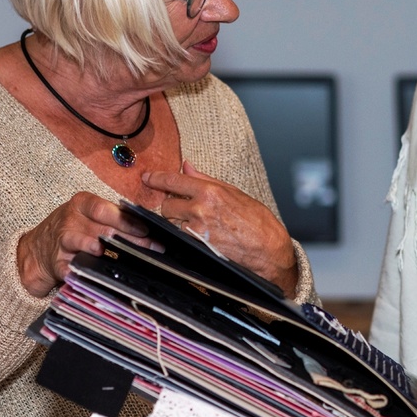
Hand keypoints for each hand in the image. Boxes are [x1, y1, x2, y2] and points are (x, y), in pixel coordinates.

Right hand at [16, 191, 153, 297]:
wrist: (39, 246)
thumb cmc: (76, 226)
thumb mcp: (91, 215)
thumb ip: (115, 218)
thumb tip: (148, 229)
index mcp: (83, 204)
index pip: (105, 209)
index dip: (125, 220)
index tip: (145, 230)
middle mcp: (71, 220)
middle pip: (101, 228)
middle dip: (127, 239)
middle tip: (149, 248)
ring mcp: (62, 240)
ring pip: (78, 241)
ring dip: (91, 246)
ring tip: (101, 250)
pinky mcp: (56, 261)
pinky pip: (65, 267)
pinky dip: (73, 271)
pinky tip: (85, 276)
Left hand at [141, 161, 297, 295]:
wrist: (268, 249)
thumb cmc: (258, 221)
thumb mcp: (235, 192)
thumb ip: (206, 179)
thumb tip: (187, 167)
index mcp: (210, 192)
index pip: (173, 181)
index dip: (156, 178)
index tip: (148, 177)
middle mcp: (200, 209)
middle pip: (166, 204)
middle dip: (170, 204)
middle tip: (182, 205)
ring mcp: (197, 230)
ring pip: (171, 222)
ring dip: (177, 220)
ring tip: (197, 221)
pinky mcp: (196, 246)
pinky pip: (180, 236)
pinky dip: (184, 233)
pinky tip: (200, 233)